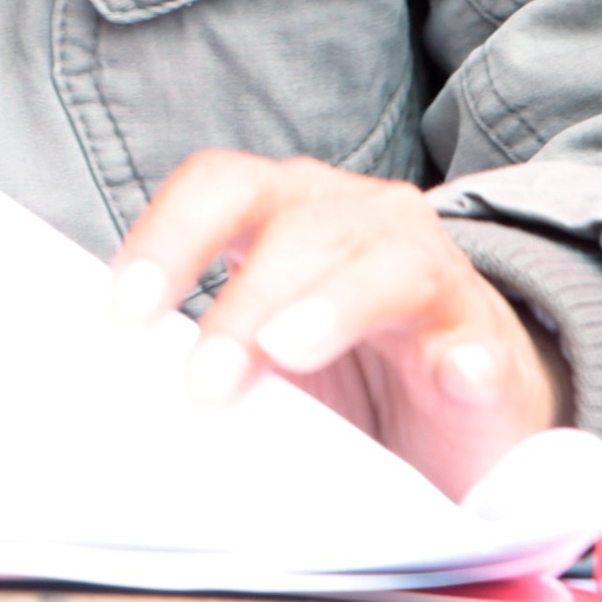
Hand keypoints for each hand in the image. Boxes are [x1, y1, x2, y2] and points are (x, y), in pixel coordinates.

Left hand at [111, 150, 566, 498]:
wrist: (464, 415)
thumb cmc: (343, 375)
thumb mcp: (260, 358)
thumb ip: (200, 354)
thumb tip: (111, 401)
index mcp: (286, 212)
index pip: (217, 186)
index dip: (166, 237)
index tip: (123, 313)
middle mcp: (358, 222)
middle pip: (297, 228)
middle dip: (241, 302)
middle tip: (203, 382)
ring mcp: (433, 279)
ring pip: (386, 265)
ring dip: (330, 306)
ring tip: (289, 351)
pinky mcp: (490, 346)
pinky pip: (478, 340)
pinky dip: (462, 356)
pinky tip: (450, 375)